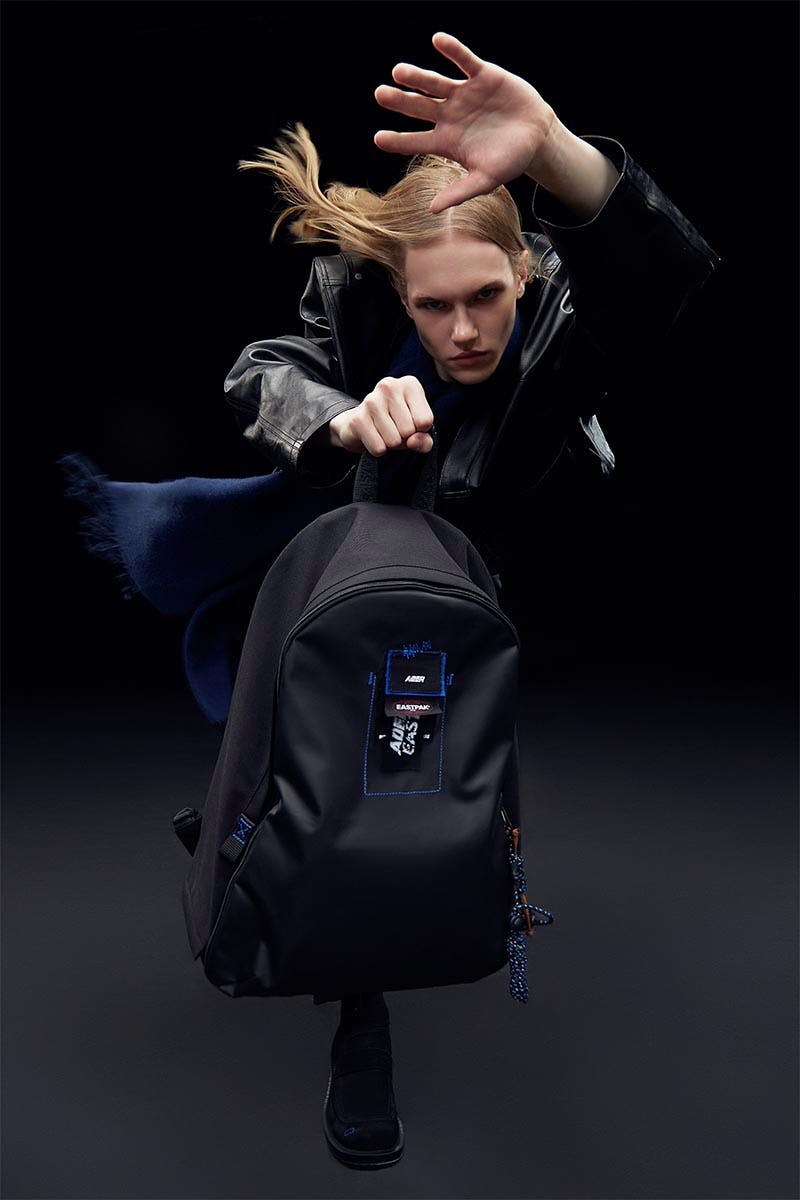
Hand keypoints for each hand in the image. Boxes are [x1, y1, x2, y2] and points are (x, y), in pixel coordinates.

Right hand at [329, 376, 433, 455]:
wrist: (361, 424)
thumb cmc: (396, 425)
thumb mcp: (418, 431)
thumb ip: (425, 440)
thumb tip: (412, 441)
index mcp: (410, 385)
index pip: (425, 421)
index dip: (419, 430)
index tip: (410, 422)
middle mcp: (389, 387)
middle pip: (409, 431)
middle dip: (404, 438)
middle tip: (395, 429)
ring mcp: (371, 400)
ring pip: (394, 441)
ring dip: (390, 444)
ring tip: (384, 432)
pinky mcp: (357, 418)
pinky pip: (378, 448)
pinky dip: (378, 450)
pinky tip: (373, 436)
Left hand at [374, 31, 556, 212]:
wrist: (536, 136)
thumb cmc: (508, 161)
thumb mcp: (485, 180)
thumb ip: (460, 192)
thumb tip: (433, 210)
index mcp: (445, 141)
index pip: (415, 141)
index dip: (397, 140)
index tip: (378, 139)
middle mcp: (449, 115)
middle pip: (418, 107)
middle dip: (400, 101)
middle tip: (381, 95)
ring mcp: (463, 94)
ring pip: (434, 83)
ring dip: (417, 77)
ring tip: (399, 72)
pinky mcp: (482, 76)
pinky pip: (464, 61)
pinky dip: (453, 50)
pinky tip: (438, 40)